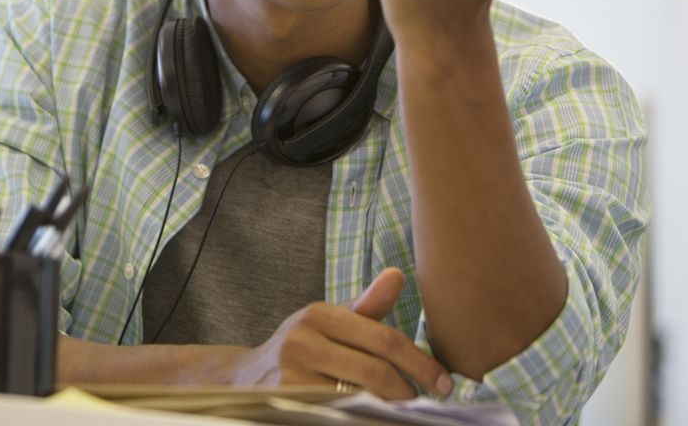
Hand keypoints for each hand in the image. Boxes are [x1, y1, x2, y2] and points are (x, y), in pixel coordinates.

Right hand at [228, 268, 452, 399]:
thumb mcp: (329, 321)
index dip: (419, 362)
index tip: (443, 380)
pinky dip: (363, 417)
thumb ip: (367, 306)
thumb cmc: (301, 348)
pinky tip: (375, 417)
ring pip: (359, 398)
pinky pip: (337, 413)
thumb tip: (398, 275)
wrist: (244, 379)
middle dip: (409, 390)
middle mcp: (302, 342)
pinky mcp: (286, 403)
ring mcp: (291, 377)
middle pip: (375, 372)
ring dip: (389, 409)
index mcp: (319, 315)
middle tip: (428, 401)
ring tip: (406, 412)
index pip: (383, 339)